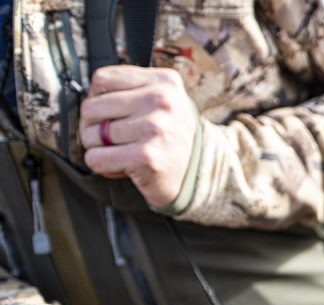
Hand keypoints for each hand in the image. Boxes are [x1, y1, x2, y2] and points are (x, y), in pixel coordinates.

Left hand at [79, 65, 196, 207]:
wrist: (200, 174)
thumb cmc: (174, 137)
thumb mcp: (166, 100)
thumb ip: (134, 88)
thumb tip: (90, 93)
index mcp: (164, 82)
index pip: (102, 79)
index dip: (98, 99)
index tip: (112, 114)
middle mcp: (161, 101)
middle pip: (91, 108)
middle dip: (93, 127)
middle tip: (113, 138)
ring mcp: (153, 128)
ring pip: (90, 135)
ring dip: (99, 149)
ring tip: (122, 152)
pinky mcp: (145, 156)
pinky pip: (97, 159)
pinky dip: (103, 166)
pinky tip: (124, 166)